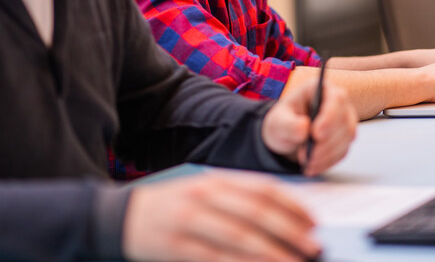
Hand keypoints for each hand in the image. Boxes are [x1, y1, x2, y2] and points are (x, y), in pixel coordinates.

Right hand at [123, 171, 319, 261]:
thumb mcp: (203, 192)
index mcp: (213, 180)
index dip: (291, 206)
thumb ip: (238, 199)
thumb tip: (282, 216)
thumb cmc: (171, 206)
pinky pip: (217, 259)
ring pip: (239, 238)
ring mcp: (189, 223)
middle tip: (313, 245)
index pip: (261, 189)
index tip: (313, 222)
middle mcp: (203, 197)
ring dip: (272, 252)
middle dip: (289, 230)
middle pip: (255, 212)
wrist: (122, 217)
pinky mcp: (177, 248)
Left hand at [261, 78, 356, 175]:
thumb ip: (289, 124)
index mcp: (321, 89)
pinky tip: (311, 166)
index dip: (330, 116)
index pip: (337, 98)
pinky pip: (342, 152)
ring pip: (346, 139)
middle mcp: (338, 103)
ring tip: (305, 162)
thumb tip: (304, 127)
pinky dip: (327, 162)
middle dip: (326, 142)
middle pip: (344, 121)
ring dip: (326, 154)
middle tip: (307, 156)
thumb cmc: (282, 122)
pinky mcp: (345, 139)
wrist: (285, 136)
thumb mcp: (278, 121)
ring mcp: (344, 121)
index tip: (316, 134)